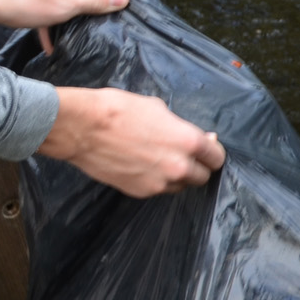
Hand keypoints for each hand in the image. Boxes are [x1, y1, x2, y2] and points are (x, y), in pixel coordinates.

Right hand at [38, 87, 224, 196]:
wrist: (82, 127)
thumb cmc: (118, 109)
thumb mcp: (157, 108)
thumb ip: (181, 127)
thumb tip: (200, 138)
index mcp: (188, 141)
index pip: (217, 157)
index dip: (212, 151)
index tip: (207, 148)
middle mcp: (178, 166)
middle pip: (203, 176)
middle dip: (197, 166)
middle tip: (183, 154)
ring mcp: (159, 183)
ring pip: (181, 185)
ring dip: (177, 175)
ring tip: (159, 159)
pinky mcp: (141, 192)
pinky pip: (158, 189)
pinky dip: (156, 179)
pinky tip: (142, 164)